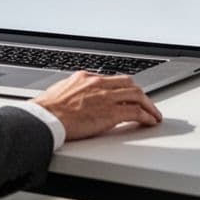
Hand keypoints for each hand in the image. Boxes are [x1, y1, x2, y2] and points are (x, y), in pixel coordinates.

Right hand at [33, 71, 162, 140]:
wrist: (45, 118)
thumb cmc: (47, 110)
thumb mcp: (61, 91)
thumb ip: (74, 90)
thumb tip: (77, 96)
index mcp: (86, 78)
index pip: (113, 79)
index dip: (125, 88)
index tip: (130, 95)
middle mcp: (99, 84)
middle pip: (129, 84)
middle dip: (141, 94)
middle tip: (147, 104)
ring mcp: (106, 98)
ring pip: (137, 96)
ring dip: (149, 105)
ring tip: (154, 114)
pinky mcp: (110, 113)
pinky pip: (136, 112)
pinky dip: (146, 116)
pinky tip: (150, 121)